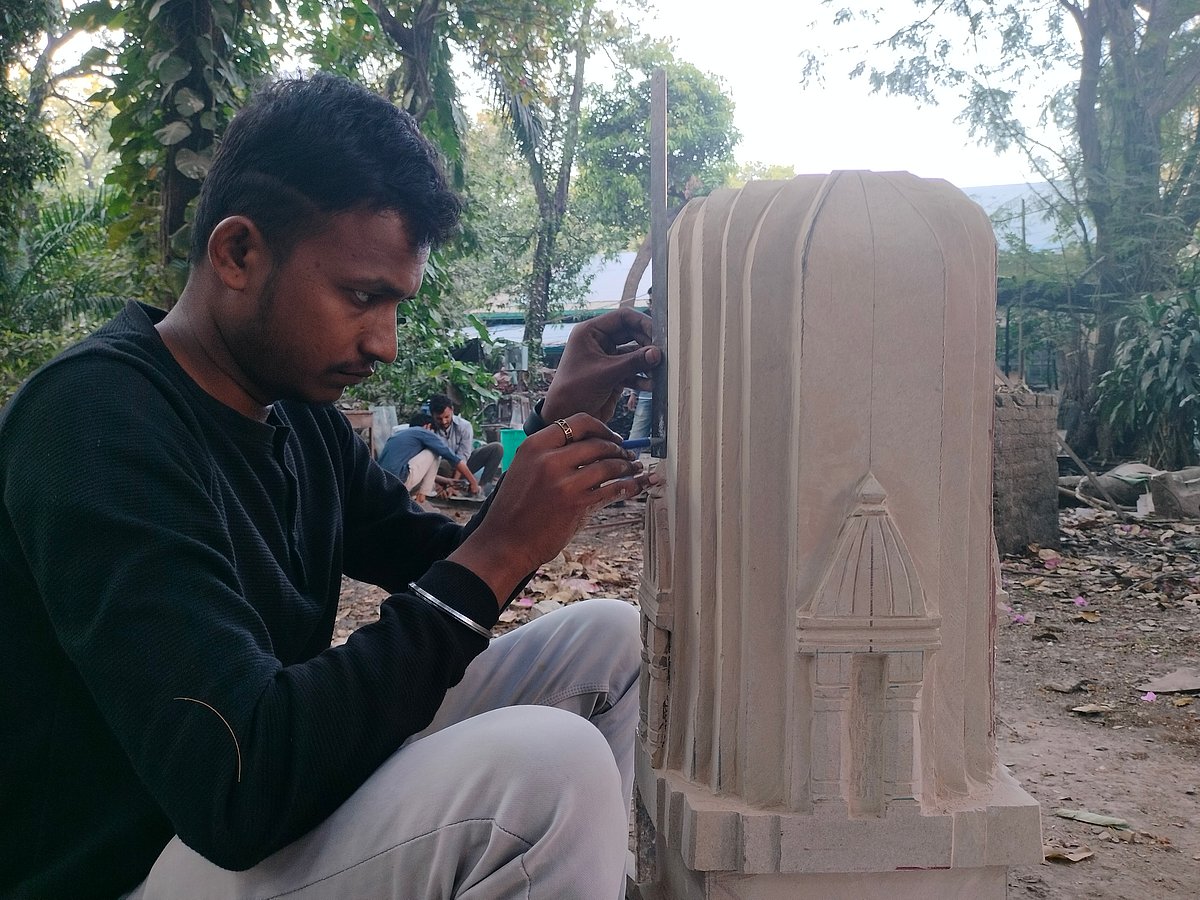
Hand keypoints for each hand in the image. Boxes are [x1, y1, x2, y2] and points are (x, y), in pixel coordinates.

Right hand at [447, 414, 658, 604]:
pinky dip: (627, 486)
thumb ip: (553, 456)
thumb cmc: (516, 509)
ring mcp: (563, 481)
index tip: (612, 437)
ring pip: (607, 465)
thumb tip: (590, 448)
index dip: (601, 428)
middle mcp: (549, 459)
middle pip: (597, 443)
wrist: (505, 542)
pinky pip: (611, 489)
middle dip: (618, 449)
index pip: (578, 422)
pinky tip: (632, 487)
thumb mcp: (526, 470)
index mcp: (535, 445)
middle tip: (627, 455)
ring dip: (626, 467)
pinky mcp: (576, 503)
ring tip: (633, 470)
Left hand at [542, 308, 660, 423]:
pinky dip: (642, 377)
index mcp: (590, 332)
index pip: (622, 318)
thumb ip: (633, 362)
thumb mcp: (605, 374)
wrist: (565, 417)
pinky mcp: (613, 376)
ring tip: (658, 371)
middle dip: (647, 345)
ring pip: (634, 354)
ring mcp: (607, 359)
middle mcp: (599, 342)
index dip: (642, 323)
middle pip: (632, 335)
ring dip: (646, 363)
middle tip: (661, 354)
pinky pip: (633, 371)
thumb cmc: (573, 391)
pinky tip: (650, 385)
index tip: (659, 333)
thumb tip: (656, 353)